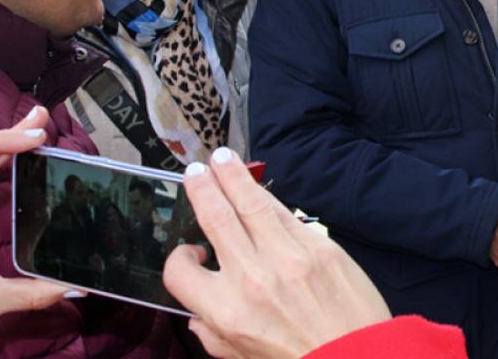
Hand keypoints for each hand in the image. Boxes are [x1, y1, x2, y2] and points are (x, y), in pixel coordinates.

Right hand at [163, 149, 390, 358]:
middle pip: (216, 219)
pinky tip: (258, 187)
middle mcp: (253, 278)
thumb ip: (213, 334)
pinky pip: (286, 213)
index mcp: (227, 312)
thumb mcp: (242, 357)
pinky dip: (268, 197)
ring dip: (233, 177)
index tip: (190, 252)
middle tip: (195, 171)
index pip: (180, 271)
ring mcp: (288, 258)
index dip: (178, 259)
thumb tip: (198, 315)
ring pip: (251, 204)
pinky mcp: (319, 247)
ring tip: (222, 159)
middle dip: (203, 189)